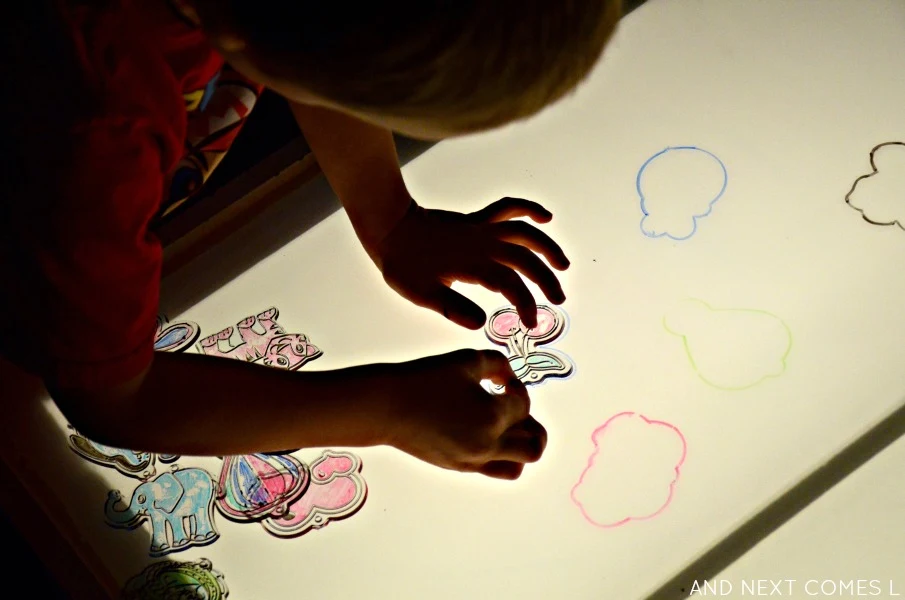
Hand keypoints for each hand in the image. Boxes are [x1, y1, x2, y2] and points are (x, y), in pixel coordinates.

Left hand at [371, 197, 569, 329]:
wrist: (390, 228)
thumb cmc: (402, 264)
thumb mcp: (420, 294)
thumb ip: (452, 308)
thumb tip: (481, 323)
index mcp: (472, 265)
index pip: (511, 285)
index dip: (526, 304)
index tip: (531, 323)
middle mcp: (482, 245)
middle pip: (525, 260)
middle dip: (546, 280)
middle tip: (559, 300)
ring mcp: (481, 229)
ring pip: (524, 233)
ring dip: (547, 247)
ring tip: (563, 265)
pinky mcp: (477, 220)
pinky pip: (507, 209)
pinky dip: (528, 210)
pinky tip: (545, 217)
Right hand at [384, 349, 546, 479]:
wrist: (387, 407)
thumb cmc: (426, 378)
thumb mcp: (467, 360)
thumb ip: (498, 364)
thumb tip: (509, 379)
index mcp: (493, 416)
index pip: (524, 405)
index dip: (517, 388)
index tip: (500, 380)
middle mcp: (488, 444)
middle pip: (535, 444)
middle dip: (532, 423)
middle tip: (514, 408)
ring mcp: (474, 460)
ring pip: (519, 465)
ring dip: (522, 445)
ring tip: (507, 428)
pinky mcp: (459, 467)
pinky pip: (494, 469)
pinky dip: (501, 454)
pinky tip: (484, 433)